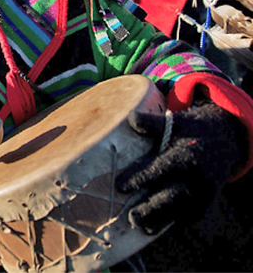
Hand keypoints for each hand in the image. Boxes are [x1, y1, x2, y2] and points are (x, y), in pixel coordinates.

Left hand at [116, 103, 246, 234]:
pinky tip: (158, 227)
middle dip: (151, 208)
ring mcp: (206, 191)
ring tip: (143, 227)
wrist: (225, 140)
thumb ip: (152, 123)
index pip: (161, 169)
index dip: (140, 178)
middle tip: (131, 217)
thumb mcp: (174, 122)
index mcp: (187, 155)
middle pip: (173, 196)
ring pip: (182, 210)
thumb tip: (131, 119)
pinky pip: (193, 215)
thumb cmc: (191, 130)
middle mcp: (199, 176)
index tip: (120, 186)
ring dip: (162, 220)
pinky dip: (176, 222)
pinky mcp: (209, 200)